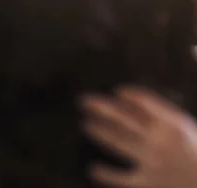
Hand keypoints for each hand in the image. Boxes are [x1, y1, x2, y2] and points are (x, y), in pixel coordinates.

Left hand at [80, 86, 196, 187]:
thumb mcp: (189, 133)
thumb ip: (166, 120)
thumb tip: (134, 101)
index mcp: (175, 126)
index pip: (148, 103)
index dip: (132, 96)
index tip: (117, 90)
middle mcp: (161, 141)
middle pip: (125, 118)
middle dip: (101, 107)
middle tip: (83, 100)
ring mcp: (153, 162)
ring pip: (119, 142)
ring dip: (100, 131)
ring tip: (86, 124)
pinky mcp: (149, 183)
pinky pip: (122, 178)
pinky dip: (107, 174)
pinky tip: (93, 169)